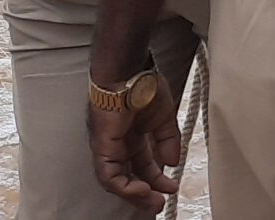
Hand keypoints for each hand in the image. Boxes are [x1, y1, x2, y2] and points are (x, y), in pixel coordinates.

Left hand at [89, 90, 181, 211]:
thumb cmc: (144, 87)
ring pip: (115, 180)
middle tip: (160, 203)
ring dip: (134, 193)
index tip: (171, 187)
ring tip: (152, 200)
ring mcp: (108, 146)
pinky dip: (123, 186)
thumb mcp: (164, 118)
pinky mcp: (102, 147)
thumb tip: (172, 162)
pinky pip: (107, 174)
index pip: (144, 164)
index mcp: (133, 136)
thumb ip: (168, 141)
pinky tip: (140, 188)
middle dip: (145, 192)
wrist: (130, 72)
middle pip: (129, 175)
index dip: (157, 178)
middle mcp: (118, 144)